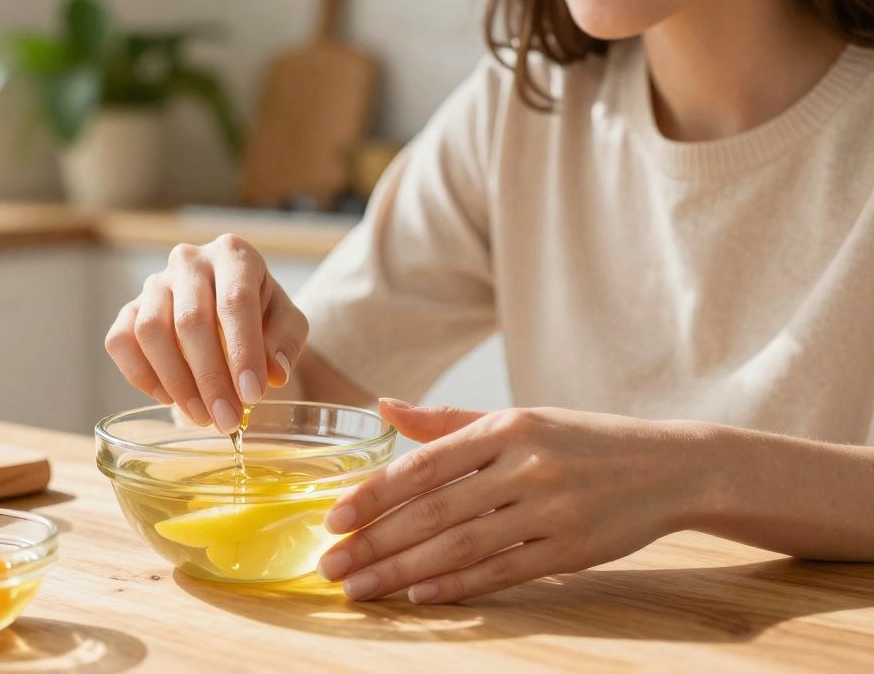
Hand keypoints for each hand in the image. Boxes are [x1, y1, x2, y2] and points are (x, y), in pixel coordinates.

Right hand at [104, 235, 308, 432]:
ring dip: (176, 382)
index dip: (243, 351)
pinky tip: (169, 398)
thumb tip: (274, 373)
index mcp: (233, 255)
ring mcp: (154, 284)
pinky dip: (141, 375)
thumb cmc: (261, 314)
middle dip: (210, 378)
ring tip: (202, 416)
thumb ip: (285, 342)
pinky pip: (120, 341)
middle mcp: (189, 261)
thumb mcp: (287, 323)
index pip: (235, 302)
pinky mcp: (129, 308)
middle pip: (190, 320)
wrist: (229, 310)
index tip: (253, 395)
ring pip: (150, 331)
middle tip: (226, 419)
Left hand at [317, 400, 710, 602]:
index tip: (332, 518)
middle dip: (374, 542)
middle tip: (330, 566)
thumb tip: (383, 407)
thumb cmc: (582, 440)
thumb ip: (448, 421)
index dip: (374, 494)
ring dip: (401, 572)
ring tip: (359, 589)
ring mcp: (550, 511)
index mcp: (506, 427)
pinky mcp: (571, 551)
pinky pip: (502, 572)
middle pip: (434, 512)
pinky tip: (417, 595)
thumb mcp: (518, 418)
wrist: (671, 466)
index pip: (424, 464)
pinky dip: (456, 585)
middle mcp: (525, 466)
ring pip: (460, 547)